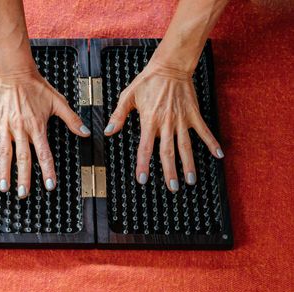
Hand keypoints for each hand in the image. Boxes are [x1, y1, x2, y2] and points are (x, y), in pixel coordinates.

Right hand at [0, 70, 90, 197]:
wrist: (15, 71)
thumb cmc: (36, 86)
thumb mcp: (58, 102)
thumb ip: (72, 119)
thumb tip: (85, 132)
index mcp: (37, 127)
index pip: (44, 154)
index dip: (47, 171)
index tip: (49, 186)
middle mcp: (21, 129)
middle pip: (23, 158)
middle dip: (24, 178)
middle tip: (23, 194)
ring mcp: (5, 126)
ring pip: (4, 153)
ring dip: (3, 171)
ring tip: (3, 187)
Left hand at [104, 60, 223, 191]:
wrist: (170, 66)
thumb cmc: (147, 81)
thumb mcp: (128, 96)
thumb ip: (119, 115)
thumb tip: (110, 131)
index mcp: (149, 121)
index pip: (145, 148)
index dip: (143, 165)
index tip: (143, 179)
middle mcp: (166, 123)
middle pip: (168, 152)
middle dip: (170, 172)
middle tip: (173, 187)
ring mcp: (182, 120)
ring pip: (186, 146)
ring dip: (189, 164)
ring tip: (192, 180)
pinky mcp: (193, 114)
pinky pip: (204, 131)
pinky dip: (212, 142)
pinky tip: (218, 155)